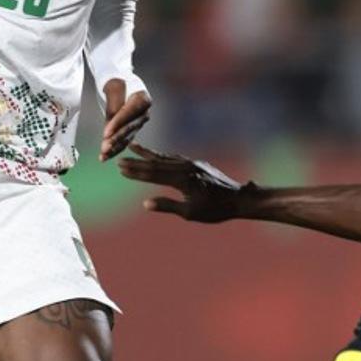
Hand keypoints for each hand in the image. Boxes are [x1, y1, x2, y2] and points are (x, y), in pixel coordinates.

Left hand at [99, 78, 150, 160]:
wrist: (116, 82)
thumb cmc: (114, 80)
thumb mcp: (113, 87)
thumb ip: (114, 104)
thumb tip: (112, 124)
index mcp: (143, 99)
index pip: (129, 113)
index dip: (117, 123)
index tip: (105, 133)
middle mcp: (144, 112)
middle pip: (129, 127)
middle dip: (116, 138)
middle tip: (104, 148)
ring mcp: (138, 122)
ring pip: (126, 137)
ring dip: (114, 147)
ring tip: (103, 156)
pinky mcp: (131, 129)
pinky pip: (123, 140)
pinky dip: (113, 149)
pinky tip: (104, 157)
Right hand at [117, 143, 246, 221]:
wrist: (239, 199)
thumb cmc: (215, 209)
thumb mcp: (190, 212)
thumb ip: (167, 206)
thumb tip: (145, 203)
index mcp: (182, 179)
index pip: (153, 174)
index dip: (136, 172)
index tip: (121, 169)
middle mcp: (185, 167)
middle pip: (156, 163)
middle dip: (137, 161)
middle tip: (120, 159)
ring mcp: (192, 163)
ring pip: (165, 157)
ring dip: (148, 154)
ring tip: (134, 147)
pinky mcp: (198, 164)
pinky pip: (175, 157)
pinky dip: (163, 156)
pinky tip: (158, 156)